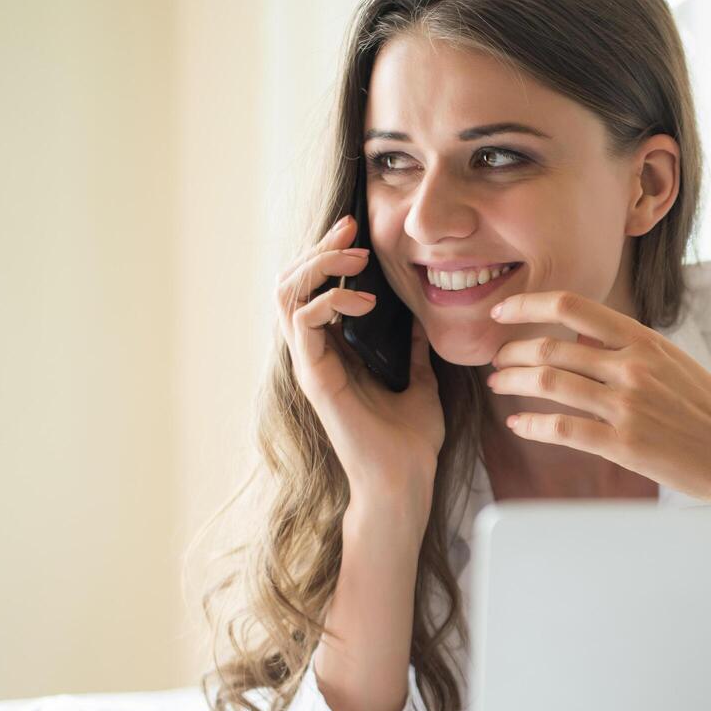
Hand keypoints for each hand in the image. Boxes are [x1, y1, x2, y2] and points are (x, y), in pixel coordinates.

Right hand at [274, 215, 443, 500]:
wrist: (406, 480)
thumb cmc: (410, 442)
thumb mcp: (421, 384)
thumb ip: (415, 353)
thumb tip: (422, 325)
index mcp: (336, 353)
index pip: (314, 290)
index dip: (329, 255)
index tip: (356, 230)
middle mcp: (316, 355)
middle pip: (292, 284)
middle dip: (319, 248)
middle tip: (350, 229)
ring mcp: (311, 365)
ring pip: (288, 296)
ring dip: (320, 266)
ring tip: (357, 259)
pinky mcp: (315, 378)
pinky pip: (304, 323)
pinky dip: (330, 300)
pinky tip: (364, 299)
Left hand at [486, 291, 710, 501]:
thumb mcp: (674, 364)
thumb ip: (629, 350)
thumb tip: (582, 340)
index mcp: (645, 340)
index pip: (573, 307)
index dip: (527, 304)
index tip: (502, 312)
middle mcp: (633, 366)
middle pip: (551, 346)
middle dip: (511, 352)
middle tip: (496, 360)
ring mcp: (628, 405)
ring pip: (549, 383)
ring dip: (512, 382)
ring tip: (498, 386)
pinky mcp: (625, 445)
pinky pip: (562, 429)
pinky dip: (532, 424)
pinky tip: (519, 424)